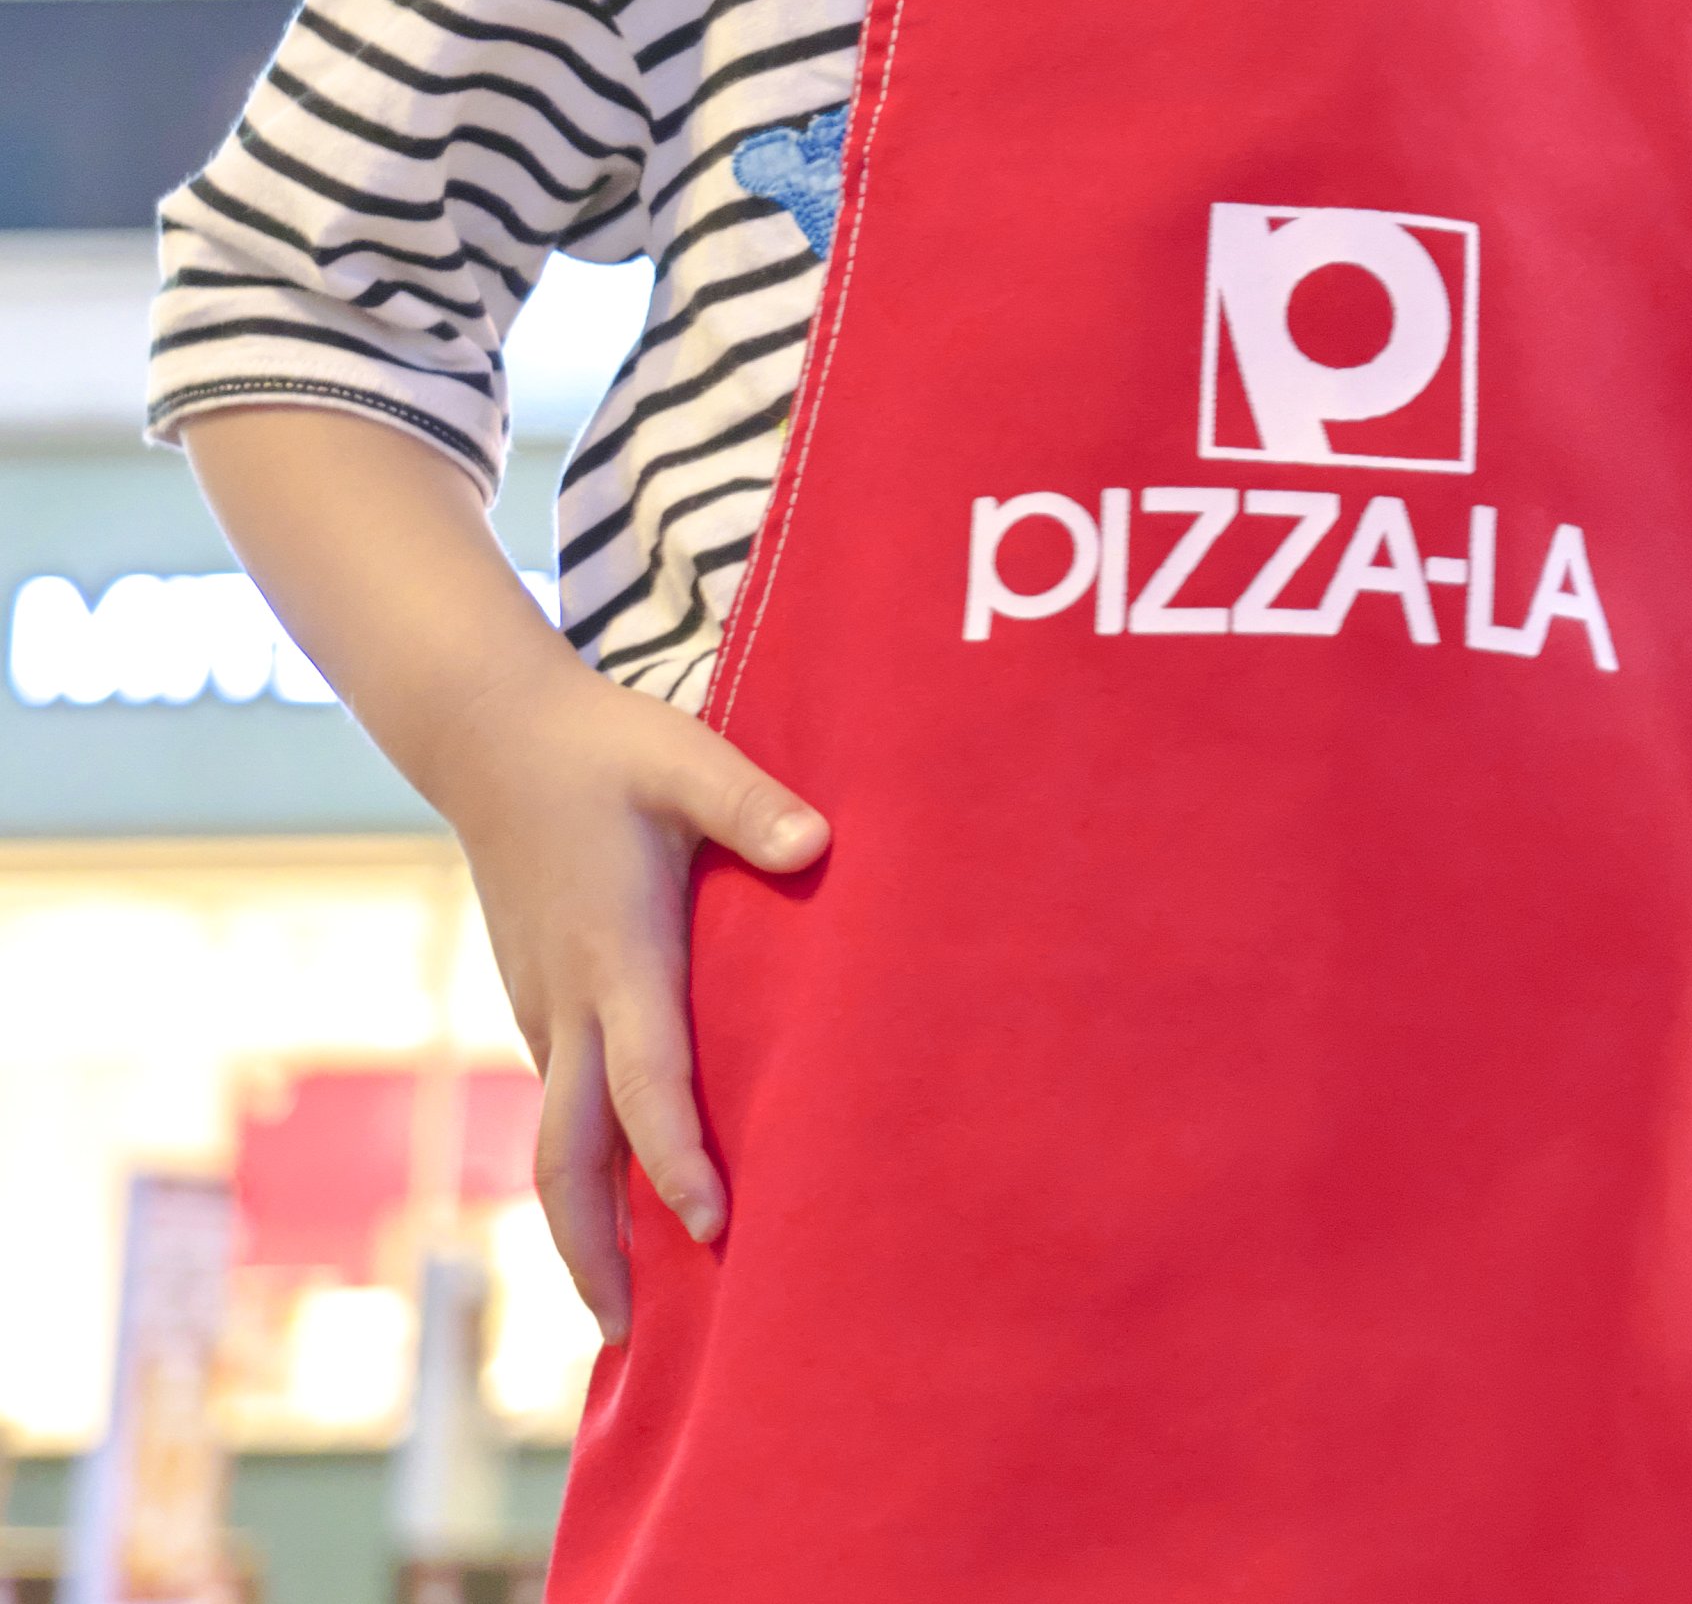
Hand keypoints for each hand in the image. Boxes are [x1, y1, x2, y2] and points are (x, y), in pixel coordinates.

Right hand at [420, 657, 824, 1335]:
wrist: (489, 735)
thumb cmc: (604, 747)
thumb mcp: (687, 759)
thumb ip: (753, 803)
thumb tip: (819, 844)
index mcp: (617, 958)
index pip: (647, 1082)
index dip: (676, 1159)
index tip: (708, 1228)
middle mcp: (569, 1003)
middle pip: (567, 1157)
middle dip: (591, 1251)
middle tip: (627, 1339)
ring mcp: (544, 1008)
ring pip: (557, 1140)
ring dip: (583, 1220)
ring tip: (626, 1305)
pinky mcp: (539, 999)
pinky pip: (560, 1103)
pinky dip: (582, 1165)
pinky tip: (617, 1198)